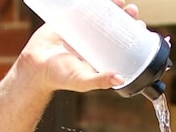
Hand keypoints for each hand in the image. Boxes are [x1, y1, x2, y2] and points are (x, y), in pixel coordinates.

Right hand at [20, 1, 141, 93]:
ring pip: (102, 14)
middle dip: (126, 17)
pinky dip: (94, 1)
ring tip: (121, 3)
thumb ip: (100, 80)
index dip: (133, 35)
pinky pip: (84, 6)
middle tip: (132, 12)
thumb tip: (119, 79)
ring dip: (113, 6)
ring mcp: (84, 29)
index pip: (122, 43)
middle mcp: (95, 42)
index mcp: (102, 55)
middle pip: (115, 25)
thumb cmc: (59, 77)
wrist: (35, 66)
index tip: (141, 28)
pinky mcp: (70, 19)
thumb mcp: (82, 81)